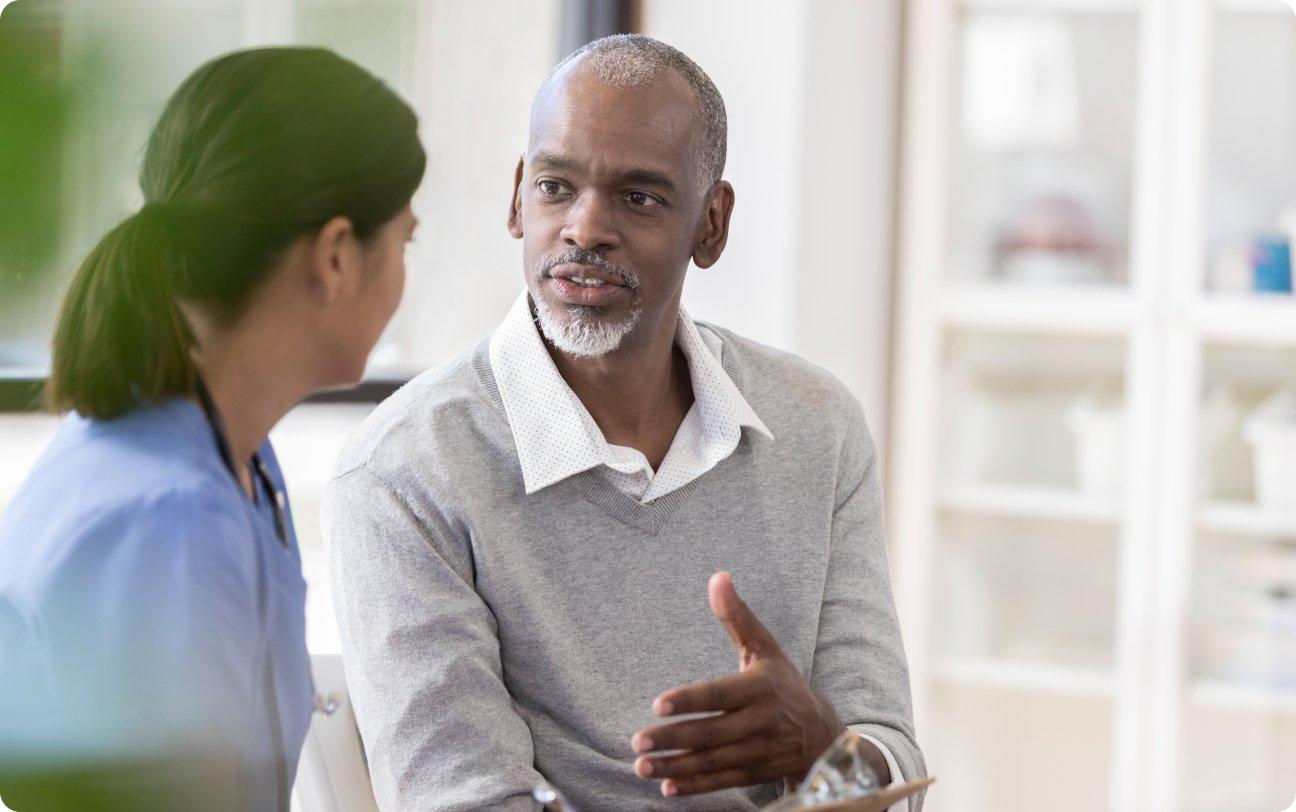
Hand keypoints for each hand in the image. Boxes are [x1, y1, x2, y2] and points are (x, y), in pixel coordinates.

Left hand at [631, 571, 846, 796]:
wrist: (823, 734)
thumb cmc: (783, 683)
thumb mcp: (765, 648)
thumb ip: (737, 616)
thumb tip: (718, 576)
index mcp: (760, 688)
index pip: (719, 694)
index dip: (689, 700)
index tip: (658, 705)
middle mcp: (761, 722)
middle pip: (711, 732)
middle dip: (672, 738)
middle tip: (637, 740)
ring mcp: (758, 752)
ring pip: (712, 762)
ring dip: (675, 766)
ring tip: (641, 765)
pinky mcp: (755, 774)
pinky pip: (721, 782)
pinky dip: (694, 787)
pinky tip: (666, 786)